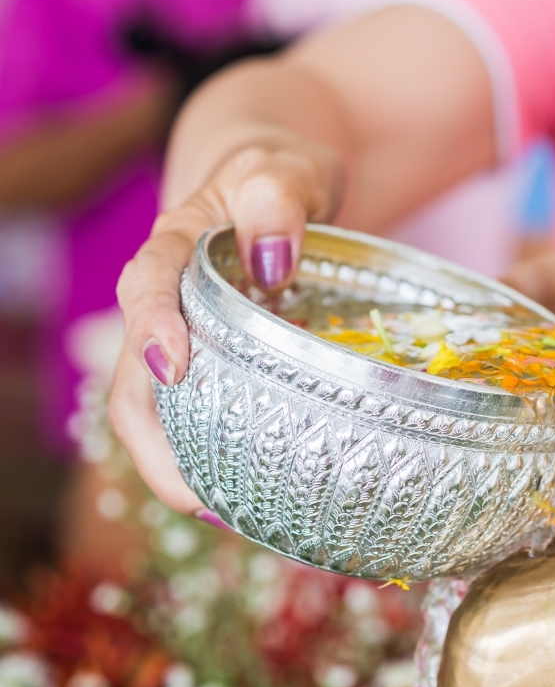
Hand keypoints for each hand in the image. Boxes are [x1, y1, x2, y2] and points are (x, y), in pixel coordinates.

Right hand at [110, 138, 343, 513]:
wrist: (277, 186)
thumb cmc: (281, 177)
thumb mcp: (288, 170)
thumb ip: (279, 197)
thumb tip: (273, 258)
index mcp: (175, 248)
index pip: (145, 288)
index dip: (151, 329)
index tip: (174, 368)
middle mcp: (167, 302)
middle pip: (134, 379)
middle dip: (154, 443)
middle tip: (201, 498)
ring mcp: (187, 338)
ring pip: (159, 411)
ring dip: (181, 466)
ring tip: (228, 516)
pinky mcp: (214, 364)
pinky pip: (198, 414)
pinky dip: (213, 455)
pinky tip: (250, 493)